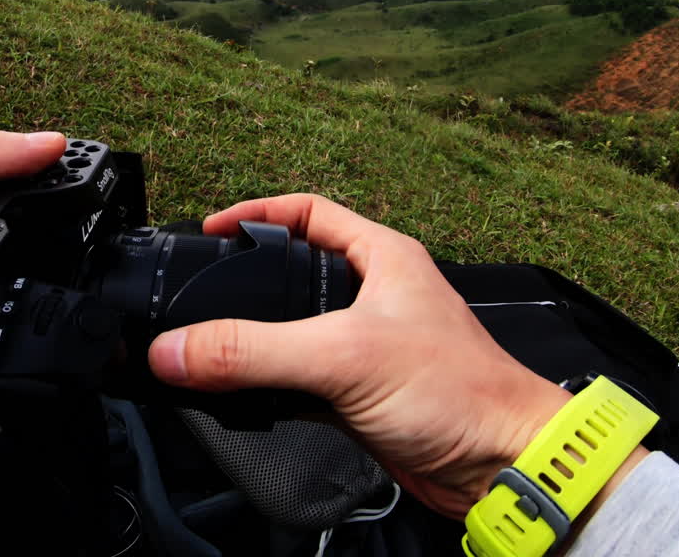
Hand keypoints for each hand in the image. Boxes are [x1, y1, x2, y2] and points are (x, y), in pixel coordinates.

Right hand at [147, 194, 572, 517]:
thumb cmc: (459, 393)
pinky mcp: (360, 393)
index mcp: (382, 257)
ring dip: (255, 342)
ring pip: (292, 330)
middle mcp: (374, 295)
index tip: (209, 229)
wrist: (503, 465)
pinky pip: (299, 380)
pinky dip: (268, 388)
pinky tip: (244, 398)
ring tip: (212, 347)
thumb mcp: (344, 356)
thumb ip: (254, 351)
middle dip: (246, 282)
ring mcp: (366, 346)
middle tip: (201, 291)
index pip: (307, 212)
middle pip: (294, 273)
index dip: (255, 214)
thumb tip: (176, 350)